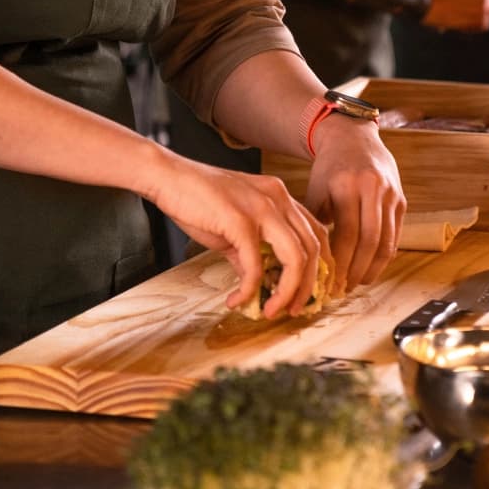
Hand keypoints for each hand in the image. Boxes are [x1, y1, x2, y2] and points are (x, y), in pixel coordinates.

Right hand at [142, 147, 330, 319]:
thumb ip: (252, 251)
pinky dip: (249, 290)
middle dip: (308, 286)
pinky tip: (234, 300)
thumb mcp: (234, 226)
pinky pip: (254, 265)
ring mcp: (260, 207)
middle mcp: (277, 198)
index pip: (317, 233)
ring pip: (295, 257)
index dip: (321, 266)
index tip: (311, 293)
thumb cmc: (197, 199)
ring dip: (287, 292)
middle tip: (296, 310)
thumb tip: (259, 283)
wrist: (167, 177)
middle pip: (313, 248)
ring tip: (271, 310)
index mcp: (279, 197)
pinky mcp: (239, 220)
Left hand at [304, 116, 404, 294]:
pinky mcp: (401, 199)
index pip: (347, 235)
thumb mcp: (315, 190)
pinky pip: (395, 234)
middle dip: (357, 271)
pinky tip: (371, 267)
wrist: (353, 138)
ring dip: (373, 268)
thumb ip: (315, 223)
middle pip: (370, 241)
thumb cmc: (329, 168)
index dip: (341, 264)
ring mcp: (390, 193)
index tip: (331, 282)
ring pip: (387, 241)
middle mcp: (372, 188)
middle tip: (344, 289)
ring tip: (358, 283)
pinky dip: (384, 255)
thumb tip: (311, 263)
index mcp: (347, 185)